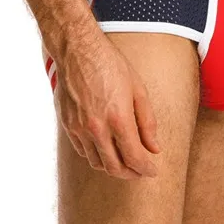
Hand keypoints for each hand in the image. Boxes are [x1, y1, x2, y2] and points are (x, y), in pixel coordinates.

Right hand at [54, 29, 160, 179]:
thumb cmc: (110, 64)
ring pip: (97, 163)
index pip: (134, 157)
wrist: (78, 50)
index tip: (153, 171)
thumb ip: (147, 121)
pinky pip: (83, 151)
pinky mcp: (68, 125)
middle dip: (131, 173)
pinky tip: (105, 149)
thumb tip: (154, 147)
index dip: (146, 169)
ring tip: (124, 163)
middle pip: (115, 167)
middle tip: (140, 171)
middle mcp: (97, 128)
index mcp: (118, 118)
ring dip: (113, 168)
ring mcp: (80, 128)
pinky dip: (96, 156)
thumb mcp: (138, 89)